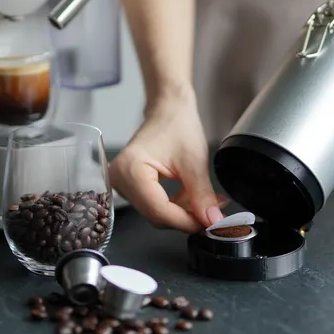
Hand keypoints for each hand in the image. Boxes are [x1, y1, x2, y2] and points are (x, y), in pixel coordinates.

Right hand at [109, 90, 226, 232]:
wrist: (168, 110)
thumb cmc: (177, 125)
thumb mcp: (194, 162)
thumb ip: (202, 195)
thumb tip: (212, 221)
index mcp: (131, 169)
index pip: (159, 211)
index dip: (187, 221)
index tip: (210, 224)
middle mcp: (120, 179)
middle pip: (156, 215)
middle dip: (186, 217)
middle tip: (213, 214)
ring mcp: (122, 183)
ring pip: (156, 212)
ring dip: (183, 211)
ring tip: (205, 200)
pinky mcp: (130, 185)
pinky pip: (154, 205)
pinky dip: (175, 205)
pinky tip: (191, 197)